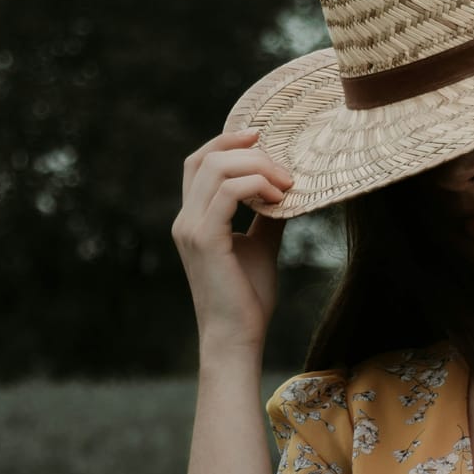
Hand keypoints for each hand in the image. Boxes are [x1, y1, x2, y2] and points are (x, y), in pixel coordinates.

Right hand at [172, 127, 296, 352]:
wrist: (237, 337)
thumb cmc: (247, 298)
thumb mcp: (261, 247)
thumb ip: (266, 217)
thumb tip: (288, 190)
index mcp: (193, 218)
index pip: (199, 163)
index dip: (226, 141)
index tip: (261, 136)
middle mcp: (185, 219)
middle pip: (207, 158)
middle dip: (250, 152)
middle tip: (285, 169)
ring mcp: (190, 228)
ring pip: (217, 168)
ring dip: (258, 167)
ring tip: (287, 185)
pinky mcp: (205, 239)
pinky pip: (228, 192)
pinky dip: (256, 186)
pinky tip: (279, 199)